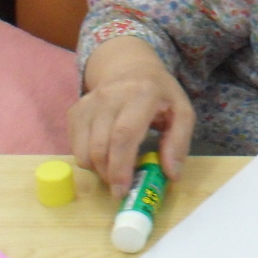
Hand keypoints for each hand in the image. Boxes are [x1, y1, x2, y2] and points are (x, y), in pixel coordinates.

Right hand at [69, 37, 194, 195]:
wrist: (130, 68)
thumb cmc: (160, 94)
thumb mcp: (182, 112)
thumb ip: (179, 143)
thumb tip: (172, 175)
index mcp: (141, 95)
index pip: (124, 135)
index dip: (121, 166)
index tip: (123, 190)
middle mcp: (110, 97)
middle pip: (101, 146)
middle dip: (109, 175)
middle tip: (122, 189)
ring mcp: (89, 103)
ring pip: (84, 150)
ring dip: (99, 170)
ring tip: (117, 170)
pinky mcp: (76, 111)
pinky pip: (75, 146)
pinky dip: (89, 159)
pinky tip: (107, 155)